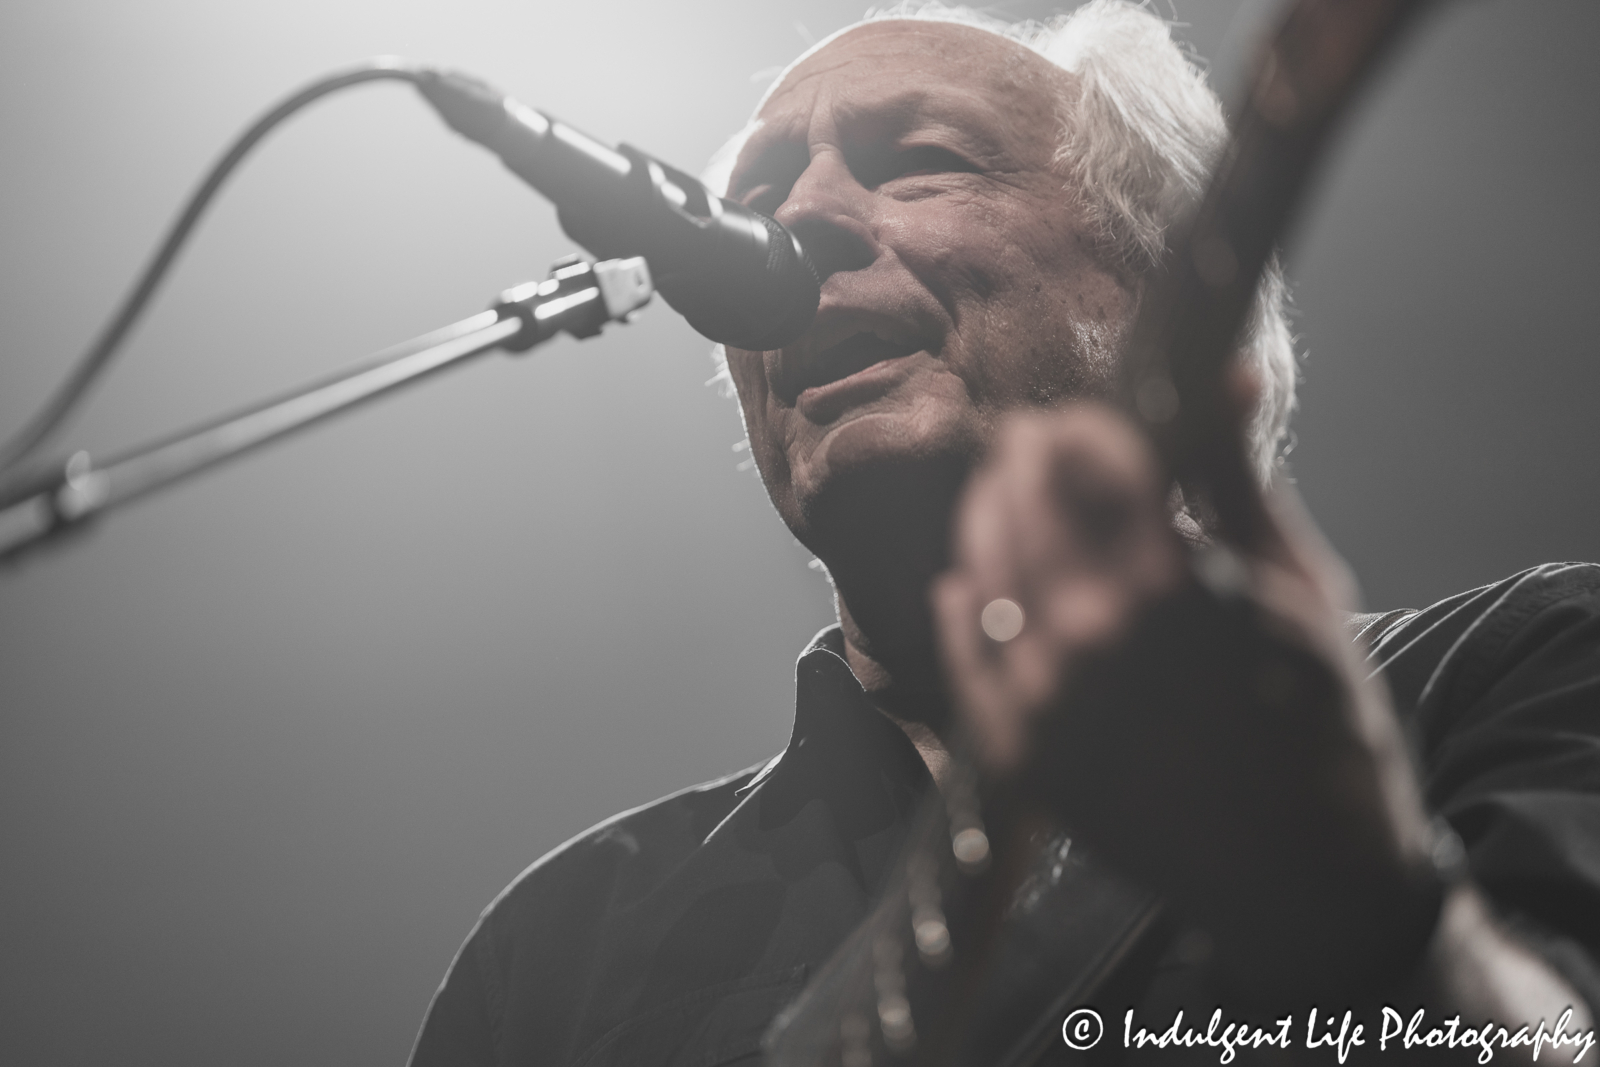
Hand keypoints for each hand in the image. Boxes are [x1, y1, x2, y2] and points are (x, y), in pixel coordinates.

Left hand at [932, 403, 1439, 1004]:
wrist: (1304, 880)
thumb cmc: (1324, 730)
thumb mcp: (1300, 592)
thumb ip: (1239, 481)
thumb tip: (1226, 378)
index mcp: (1169, 588)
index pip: (1089, 465)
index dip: (1078, 426)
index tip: (1079, 413)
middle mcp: (1089, 643)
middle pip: (1020, 507)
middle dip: (1023, 459)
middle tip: (1031, 437)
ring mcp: (1042, 705)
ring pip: (980, 572)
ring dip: (988, 521)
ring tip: (1006, 498)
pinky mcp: (1019, 757)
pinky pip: (962, 659)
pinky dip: (961, 608)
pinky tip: (967, 580)